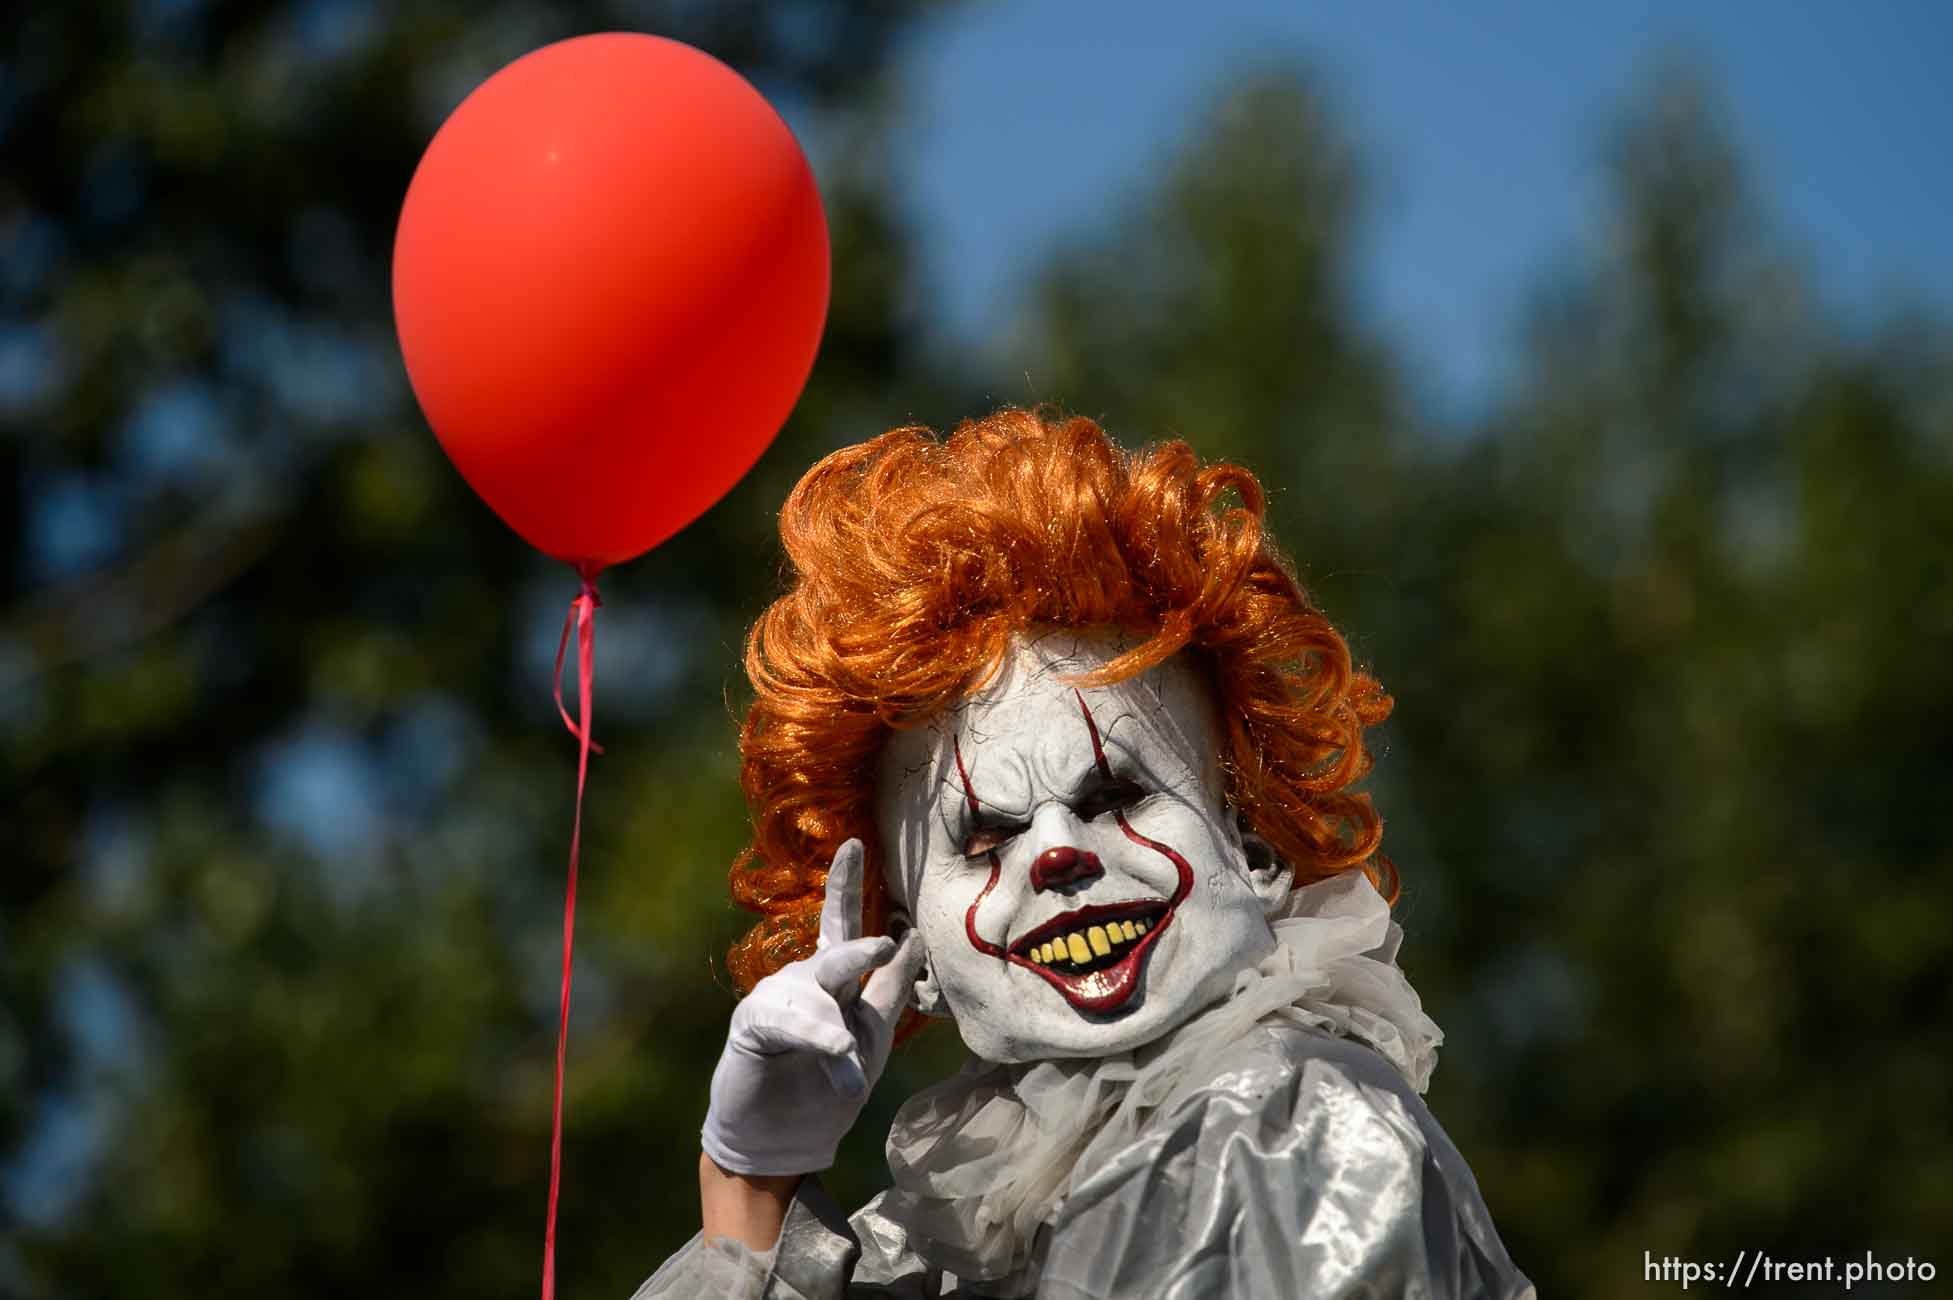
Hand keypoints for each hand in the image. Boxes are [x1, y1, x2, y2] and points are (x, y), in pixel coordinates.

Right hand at [700, 838, 922, 1175]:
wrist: (781, 1141)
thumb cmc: (826, 1088)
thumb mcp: (871, 1038)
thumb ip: (891, 990)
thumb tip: (915, 938)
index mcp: (833, 978)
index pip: (844, 924)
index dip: (845, 882)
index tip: (852, 843)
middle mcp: (805, 979)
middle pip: (833, 943)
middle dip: (851, 926)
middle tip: (880, 942)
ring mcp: (777, 999)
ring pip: (819, 994)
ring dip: (837, 1029)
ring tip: (849, 1054)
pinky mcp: (754, 1025)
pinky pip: (791, 1022)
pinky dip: (818, 1039)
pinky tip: (837, 1052)